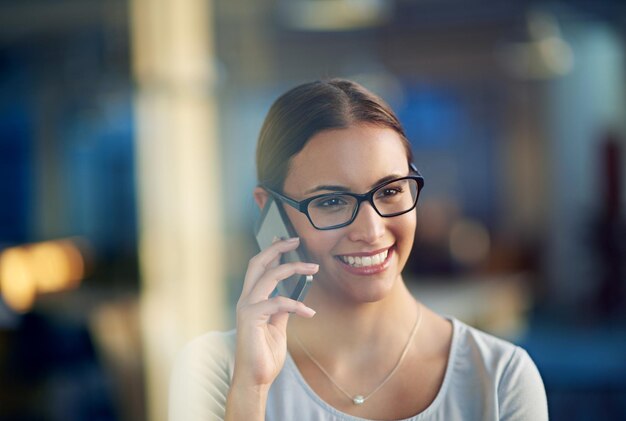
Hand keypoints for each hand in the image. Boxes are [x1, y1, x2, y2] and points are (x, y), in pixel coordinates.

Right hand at [232, 237, 317, 388]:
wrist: (256, 379)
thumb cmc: (264, 354)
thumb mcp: (277, 327)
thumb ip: (281, 309)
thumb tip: (292, 294)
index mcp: (251, 300)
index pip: (260, 268)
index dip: (272, 251)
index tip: (287, 240)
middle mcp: (245, 300)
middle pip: (258, 263)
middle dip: (277, 248)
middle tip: (296, 239)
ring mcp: (246, 307)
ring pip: (270, 276)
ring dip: (294, 268)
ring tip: (313, 268)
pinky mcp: (251, 317)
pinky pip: (278, 302)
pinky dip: (296, 305)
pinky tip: (309, 313)